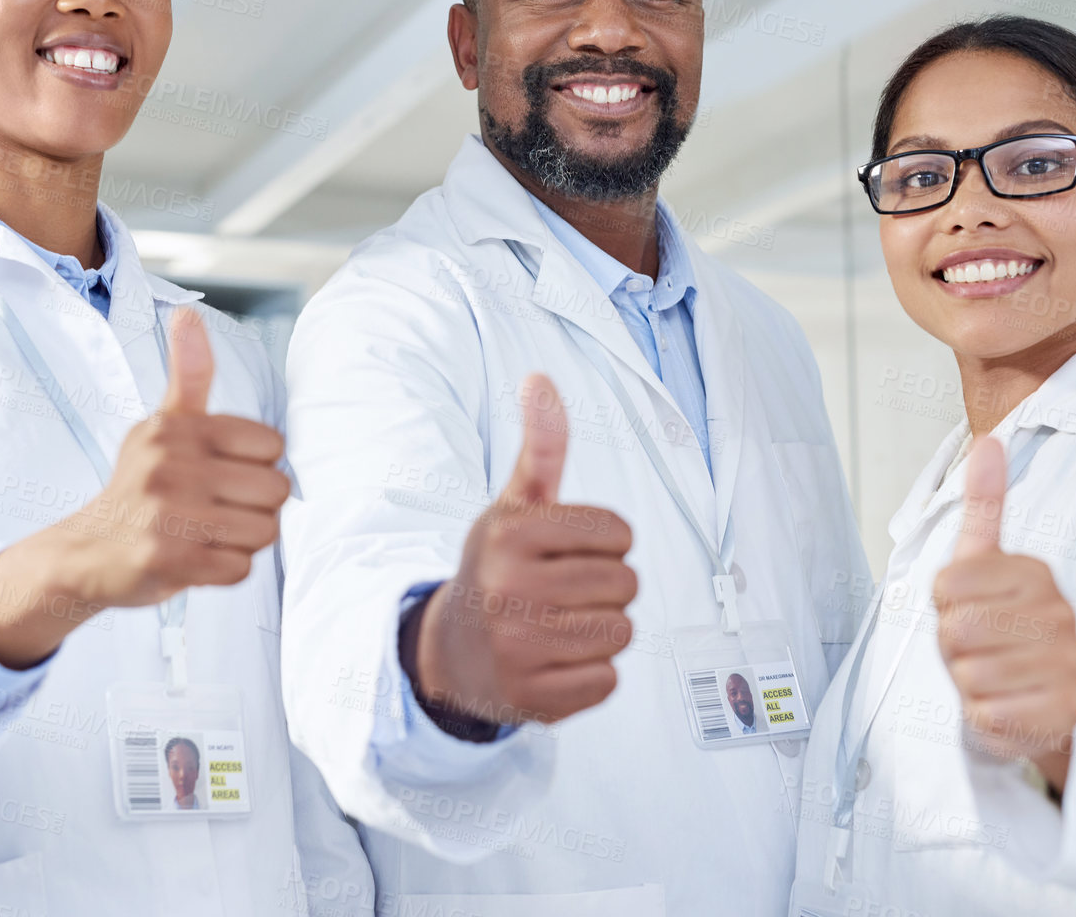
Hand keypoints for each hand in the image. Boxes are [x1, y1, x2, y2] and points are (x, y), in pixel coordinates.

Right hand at [0, 307, 288, 666]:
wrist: (85, 551)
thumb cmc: (141, 485)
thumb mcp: (163, 424)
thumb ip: (189, 373)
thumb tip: (187, 311)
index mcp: (178, 429)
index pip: (273, 446)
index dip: (256, 466)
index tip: (222, 475)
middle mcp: (170, 466)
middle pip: (276, 490)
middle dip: (255, 507)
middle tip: (216, 511)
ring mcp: (167, 514)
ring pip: (264, 531)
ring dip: (244, 541)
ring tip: (207, 534)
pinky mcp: (166, 559)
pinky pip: (240, 568)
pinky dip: (226, 570)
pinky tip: (196, 559)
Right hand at [414, 374, 637, 727]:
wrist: (449, 652)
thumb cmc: (499, 568)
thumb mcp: (515, 506)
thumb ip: (541, 448)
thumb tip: (541, 378)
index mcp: (509, 533)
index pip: (619, 532)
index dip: (607, 542)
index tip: (570, 551)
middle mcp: (508, 589)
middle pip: (626, 584)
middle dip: (607, 588)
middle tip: (565, 593)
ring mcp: (518, 648)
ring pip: (621, 632)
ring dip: (602, 630)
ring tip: (560, 625)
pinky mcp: (532, 698)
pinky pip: (607, 680)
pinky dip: (591, 674)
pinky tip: (554, 661)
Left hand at [932, 435, 1075, 791]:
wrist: (1063, 702)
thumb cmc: (1012, 630)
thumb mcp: (993, 565)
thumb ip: (987, 507)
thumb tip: (989, 440)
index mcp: (1037, 574)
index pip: (946, 584)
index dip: (945, 605)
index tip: (972, 609)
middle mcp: (1059, 616)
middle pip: (954, 630)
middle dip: (954, 647)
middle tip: (983, 650)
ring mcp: (1067, 666)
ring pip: (967, 674)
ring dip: (970, 685)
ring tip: (997, 679)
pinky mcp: (1064, 715)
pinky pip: (987, 715)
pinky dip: (986, 719)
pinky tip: (1009, 709)